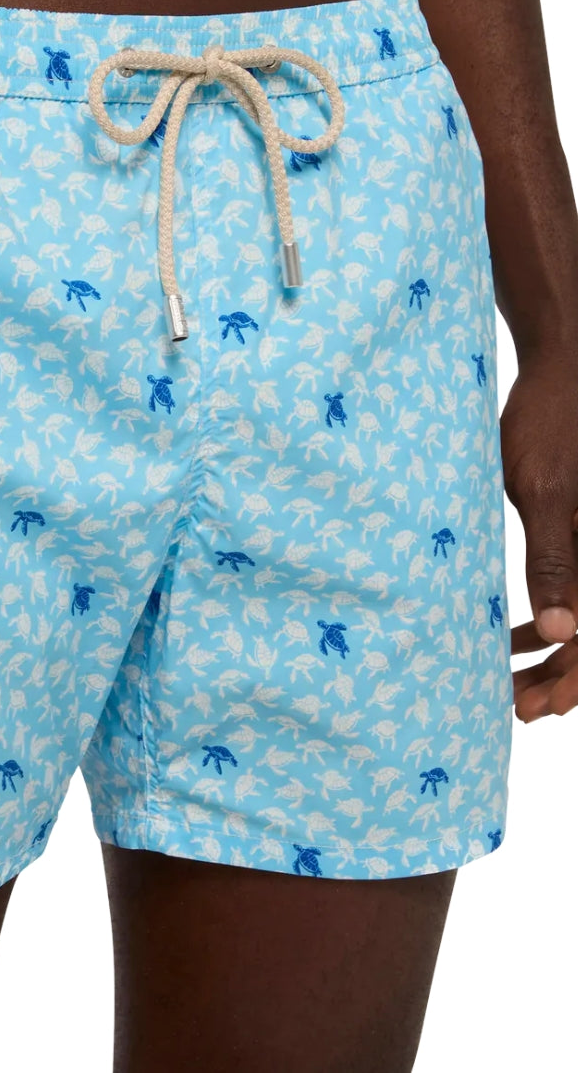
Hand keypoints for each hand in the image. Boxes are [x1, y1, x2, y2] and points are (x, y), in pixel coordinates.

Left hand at [501, 359, 577, 720]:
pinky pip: (577, 591)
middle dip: (562, 677)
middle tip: (516, 706)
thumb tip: (559, 631)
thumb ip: (556, 561)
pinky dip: (551, 621)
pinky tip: (516, 636)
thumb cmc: (550, 425)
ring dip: (555, 654)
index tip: (535, 707)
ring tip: (510, 680)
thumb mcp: (543, 494)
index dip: (574, 680)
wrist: (564, 373)